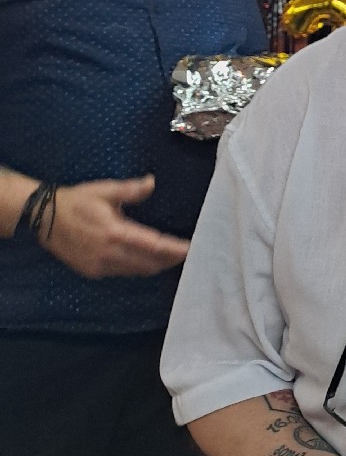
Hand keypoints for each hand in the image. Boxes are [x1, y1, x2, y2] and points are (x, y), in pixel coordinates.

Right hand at [44, 176, 189, 277]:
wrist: (44, 219)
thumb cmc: (77, 201)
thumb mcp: (105, 190)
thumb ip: (131, 190)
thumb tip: (152, 182)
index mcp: (114, 232)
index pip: (152, 245)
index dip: (173, 249)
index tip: (190, 249)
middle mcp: (109, 254)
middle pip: (148, 264)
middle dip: (169, 261)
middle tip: (186, 255)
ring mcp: (100, 266)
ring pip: (136, 271)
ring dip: (154, 266)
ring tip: (171, 259)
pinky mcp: (92, 272)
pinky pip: (122, 273)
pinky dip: (137, 268)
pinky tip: (146, 261)